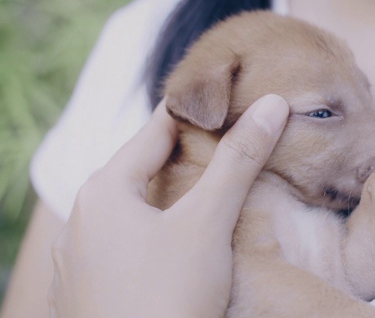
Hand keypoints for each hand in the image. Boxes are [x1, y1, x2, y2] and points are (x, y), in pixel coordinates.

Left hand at [49, 94, 288, 317]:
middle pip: (141, 171)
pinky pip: (124, 249)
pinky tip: (177, 251)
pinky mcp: (88, 295)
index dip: (194, 114)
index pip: (154, 131)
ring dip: (168, 201)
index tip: (226, 102)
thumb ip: (238, 161)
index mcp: (104, 191)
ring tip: (207, 198)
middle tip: (227, 148)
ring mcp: (79, 262)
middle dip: (184, 159)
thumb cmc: (168, 296)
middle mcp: (81, 222)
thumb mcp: (208, 222)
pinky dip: (154, 238)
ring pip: (132, 214)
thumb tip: (271, 105)